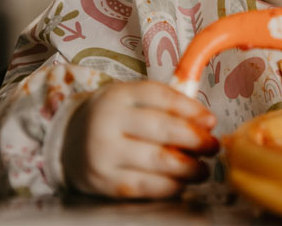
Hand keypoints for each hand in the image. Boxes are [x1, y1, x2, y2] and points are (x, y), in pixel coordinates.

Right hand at [61, 80, 218, 198]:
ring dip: (188, 167)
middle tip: (213, 146)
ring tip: (202, 169)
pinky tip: (182, 183)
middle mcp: (107, 121)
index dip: (192, 110)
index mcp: (119, 95)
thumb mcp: (133, 100)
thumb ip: (167, 104)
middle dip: (195, 140)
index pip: (162, 98)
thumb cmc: (115, 118)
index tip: (211, 121)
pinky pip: (144, 186)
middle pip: (162, 130)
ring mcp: (102, 152)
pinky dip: (169, 186)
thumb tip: (206, 122)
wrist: (68, 141)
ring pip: (157, 161)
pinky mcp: (102, 181)